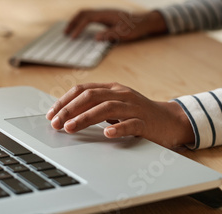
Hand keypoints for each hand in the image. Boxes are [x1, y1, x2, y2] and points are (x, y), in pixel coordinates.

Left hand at [46, 82, 194, 149]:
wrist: (170, 120)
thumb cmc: (138, 114)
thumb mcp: (115, 105)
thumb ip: (95, 106)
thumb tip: (66, 115)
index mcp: (112, 88)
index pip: (83, 90)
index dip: (64, 101)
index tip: (51, 114)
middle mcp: (122, 94)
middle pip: (91, 97)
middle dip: (70, 109)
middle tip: (56, 123)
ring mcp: (134, 107)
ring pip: (107, 108)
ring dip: (85, 118)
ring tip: (71, 128)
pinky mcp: (145, 122)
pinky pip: (131, 124)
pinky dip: (118, 128)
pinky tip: (107, 134)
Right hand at [64, 9, 167, 41]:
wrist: (144, 21)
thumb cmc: (135, 28)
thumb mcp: (124, 33)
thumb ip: (110, 35)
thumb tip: (96, 38)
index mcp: (106, 15)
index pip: (87, 18)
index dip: (78, 27)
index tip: (72, 37)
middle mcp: (103, 12)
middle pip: (83, 13)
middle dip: (73, 22)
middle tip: (65, 33)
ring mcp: (104, 13)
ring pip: (85, 13)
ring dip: (76, 21)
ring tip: (69, 31)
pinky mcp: (105, 16)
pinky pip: (89, 16)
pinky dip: (82, 21)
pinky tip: (80, 29)